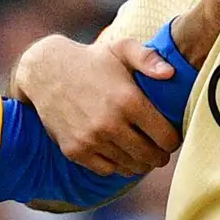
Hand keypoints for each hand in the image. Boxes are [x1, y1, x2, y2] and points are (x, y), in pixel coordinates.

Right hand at [16, 33, 181, 178]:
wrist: (45, 73)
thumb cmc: (91, 60)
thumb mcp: (121, 49)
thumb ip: (149, 58)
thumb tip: (171, 74)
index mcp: (128, 101)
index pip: (166, 137)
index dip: (173, 140)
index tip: (171, 137)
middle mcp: (110, 123)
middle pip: (150, 156)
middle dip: (160, 155)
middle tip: (161, 151)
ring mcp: (91, 140)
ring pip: (129, 166)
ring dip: (140, 163)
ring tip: (143, 154)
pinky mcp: (75, 151)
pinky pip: (106, 170)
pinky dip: (117, 166)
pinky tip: (121, 155)